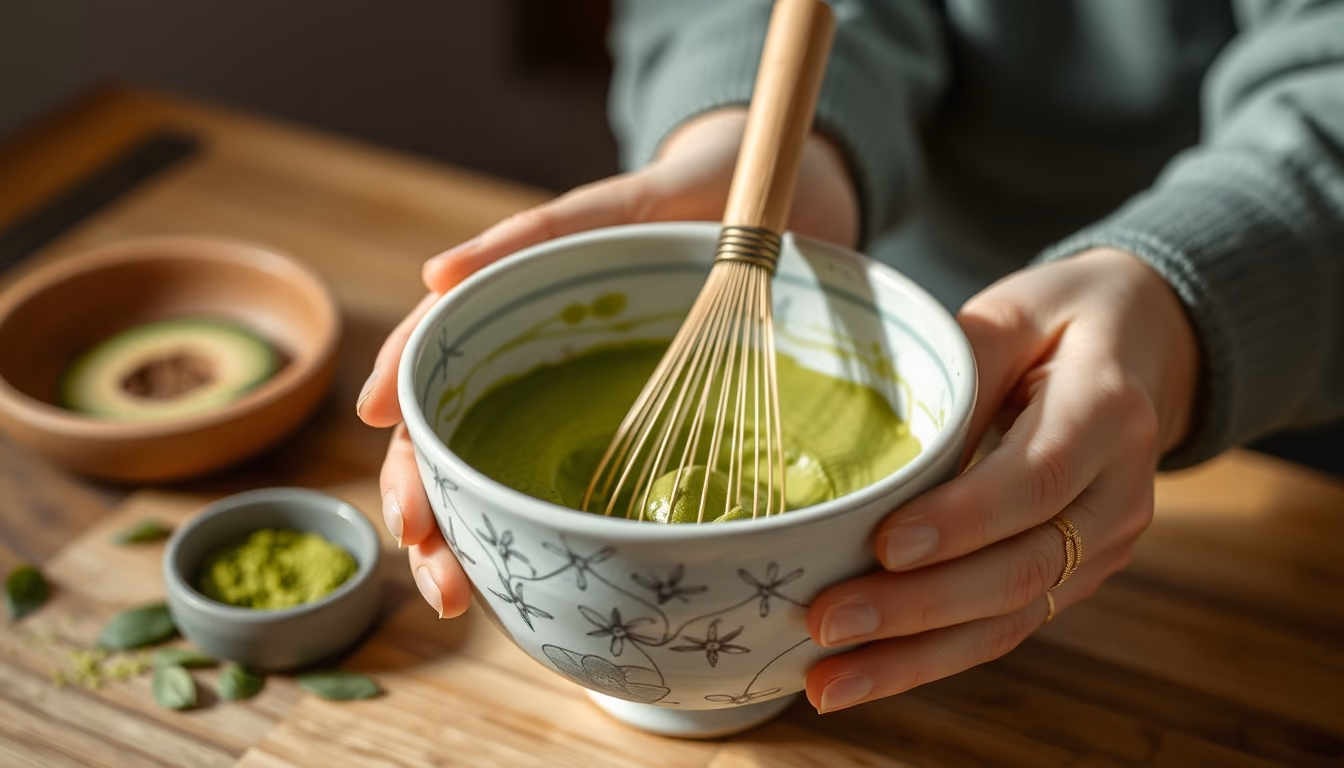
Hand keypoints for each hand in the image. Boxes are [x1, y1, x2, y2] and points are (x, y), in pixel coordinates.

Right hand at [356, 108, 859, 615]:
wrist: (783, 210)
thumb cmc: (694, 195)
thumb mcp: (619, 207)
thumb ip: (538, 231)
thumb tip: (433, 275)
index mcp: (515, 311)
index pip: (433, 363)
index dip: (401, 405)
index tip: (379, 443)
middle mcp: (533, 366)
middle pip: (451, 440)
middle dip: (424, 502)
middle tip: (428, 559)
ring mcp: (579, 406)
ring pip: (500, 479)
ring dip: (469, 540)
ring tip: (457, 598)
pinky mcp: (634, 438)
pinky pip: (580, 496)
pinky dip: (547, 542)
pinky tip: (528, 586)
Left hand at [803, 248, 1199, 712]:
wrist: (1142, 348)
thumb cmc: (1064, 321)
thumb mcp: (1016, 311)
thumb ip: (962, 365)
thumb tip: (890, 449)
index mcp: (1108, 412)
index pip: (1037, 479)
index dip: (964, 519)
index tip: (886, 543)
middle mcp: (1119, 495)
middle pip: (1020, 568)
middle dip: (917, 607)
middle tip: (826, 621)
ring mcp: (1103, 547)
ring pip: (1011, 618)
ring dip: (915, 657)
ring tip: (829, 680)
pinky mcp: (1075, 576)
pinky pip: (1005, 628)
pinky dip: (932, 658)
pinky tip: (863, 675)